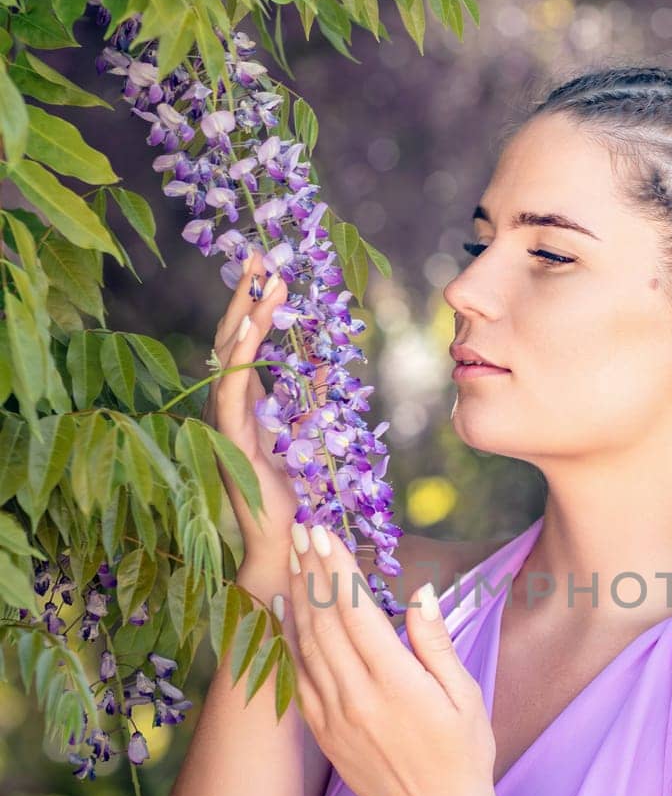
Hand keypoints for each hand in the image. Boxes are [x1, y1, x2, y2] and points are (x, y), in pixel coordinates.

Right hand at [203, 251, 327, 591]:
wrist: (290, 543)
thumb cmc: (299, 496)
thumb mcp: (310, 432)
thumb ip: (310, 397)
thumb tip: (321, 361)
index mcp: (246, 406)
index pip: (245, 344)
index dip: (254, 305)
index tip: (266, 267)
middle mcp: (230, 409)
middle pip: (232, 340)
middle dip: (244, 295)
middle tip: (258, 252)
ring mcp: (225, 424)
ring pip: (229, 358)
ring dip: (246, 314)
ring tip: (262, 277)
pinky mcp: (230, 440)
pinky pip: (232, 389)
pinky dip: (241, 356)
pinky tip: (252, 326)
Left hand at [285, 521, 499, 795]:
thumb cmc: (464, 754)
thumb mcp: (465, 696)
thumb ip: (436, 643)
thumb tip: (420, 593)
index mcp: (397, 684)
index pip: (356, 610)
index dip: (337, 567)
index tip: (324, 532)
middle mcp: (358, 698)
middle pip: (324, 620)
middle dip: (312, 570)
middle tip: (301, 530)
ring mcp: (335, 718)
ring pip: (306, 645)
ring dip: (298, 596)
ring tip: (294, 557)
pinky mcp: (323, 734)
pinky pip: (296, 677)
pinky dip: (287, 639)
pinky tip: (284, 609)